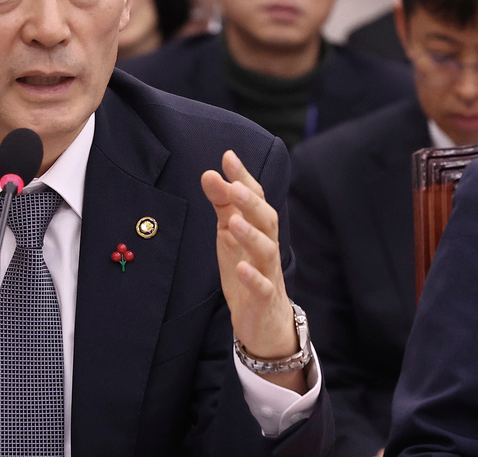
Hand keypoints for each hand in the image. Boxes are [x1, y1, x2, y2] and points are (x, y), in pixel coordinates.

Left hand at [201, 150, 304, 391]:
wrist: (265, 322)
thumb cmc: (247, 270)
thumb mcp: (230, 235)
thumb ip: (222, 205)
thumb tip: (209, 173)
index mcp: (258, 228)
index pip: (255, 198)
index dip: (243, 177)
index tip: (228, 156)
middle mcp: (267, 246)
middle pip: (266, 219)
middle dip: (250, 201)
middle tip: (233, 184)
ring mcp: (268, 273)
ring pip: (266, 250)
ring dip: (251, 234)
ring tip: (235, 221)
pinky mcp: (263, 299)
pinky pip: (262, 287)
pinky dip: (253, 277)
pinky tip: (240, 268)